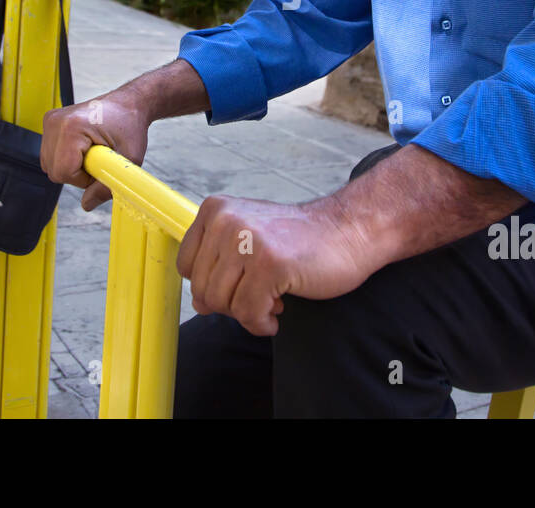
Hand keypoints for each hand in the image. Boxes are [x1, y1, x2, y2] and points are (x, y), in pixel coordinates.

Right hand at [42, 91, 150, 210]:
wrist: (128, 104)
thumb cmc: (131, 127)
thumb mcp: (129, 160)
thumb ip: (107, 186)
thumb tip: (87, 205)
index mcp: (72, 127)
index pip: (63, 172)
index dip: (84, 179)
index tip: (101, 166)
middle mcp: (56, 121)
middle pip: (54, 171)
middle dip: (77, 174)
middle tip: (99, 160)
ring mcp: (51, 120)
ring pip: (49, 164)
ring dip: (71, 167)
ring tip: (92, 153)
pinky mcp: (50, 122)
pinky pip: (50, 154)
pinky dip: (65, 158)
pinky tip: (83, 148)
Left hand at [176, 196, 373, 336]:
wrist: (348, 230)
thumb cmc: (300, 240)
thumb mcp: (248, 239)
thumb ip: (218, 266)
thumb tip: (198, 305)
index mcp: (216, 210)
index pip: (186, 266)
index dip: (210, 285)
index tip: (238, 284)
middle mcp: (227, 220)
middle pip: (202, 288)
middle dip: (230, 304)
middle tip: (259, 296)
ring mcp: (247, 241)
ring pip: (222, 304)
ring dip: (248, 314)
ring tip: (272, 301)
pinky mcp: (270, 264)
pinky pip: (248, 314)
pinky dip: (262, 323)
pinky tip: (278, 311)